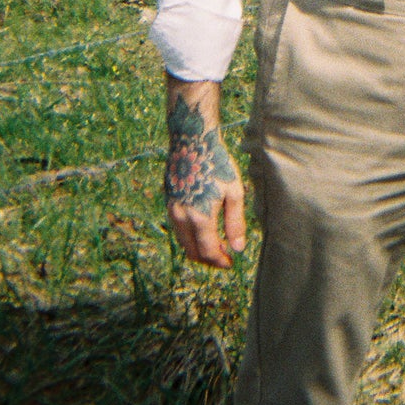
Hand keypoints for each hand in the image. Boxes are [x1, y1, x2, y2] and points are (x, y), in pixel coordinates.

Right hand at [164, 76, 245, 267]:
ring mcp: (171, 210)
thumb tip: (237, 248)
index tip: (230, 263)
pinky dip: (189, 236)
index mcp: (200, 217)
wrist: (191, 141)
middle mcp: (181, 217)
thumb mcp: (234, 192)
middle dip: (208, 259)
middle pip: (192, 252)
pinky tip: (203, 229)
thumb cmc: (217, 164)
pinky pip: (177, 229)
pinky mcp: (167, 202)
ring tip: (215, 244)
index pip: (208, 251)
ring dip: (198, 248)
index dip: (220, 261)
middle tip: (223, 256)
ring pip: (183, 242)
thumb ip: (235, 223)